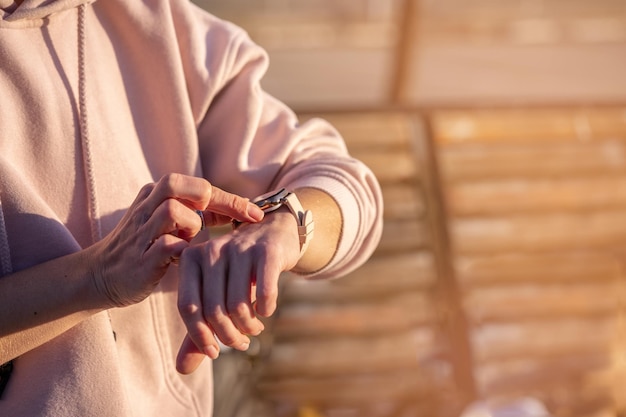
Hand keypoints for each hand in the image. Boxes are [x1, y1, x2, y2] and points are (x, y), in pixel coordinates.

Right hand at [89, 173, 263, 307]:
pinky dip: (181, 249)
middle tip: (235, 218)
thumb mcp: (172, 226)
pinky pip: (166, 244)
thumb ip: (201, 215)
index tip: (255, 213)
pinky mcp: (140, 257)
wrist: (101, 276)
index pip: (197, 186)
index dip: (230, 199)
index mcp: (155, 196)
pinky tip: (183, 259)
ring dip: (192, 225)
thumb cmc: (145, 249)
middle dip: (213, 199)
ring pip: (172, 210)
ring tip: (190, 241)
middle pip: (178, 183)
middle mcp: (146, 207)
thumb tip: (239, 209)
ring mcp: (140, 231)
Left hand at [176, 207, 300, 373]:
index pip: (188, 307)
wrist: (274, 230)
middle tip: (240, 343)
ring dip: (248, 327)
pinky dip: (266, 309)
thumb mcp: (216, 294)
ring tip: (254, 329)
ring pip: (238, 305)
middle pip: (213, 310)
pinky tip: (267, 311)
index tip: (213, 353)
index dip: (199, 336)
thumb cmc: (239, 269)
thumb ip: (199, 330)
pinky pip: (264, 292)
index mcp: (192, 259)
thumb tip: (182, 369)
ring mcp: (240, 249)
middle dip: (228, 336)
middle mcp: (212, 250)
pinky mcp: (267, 251)